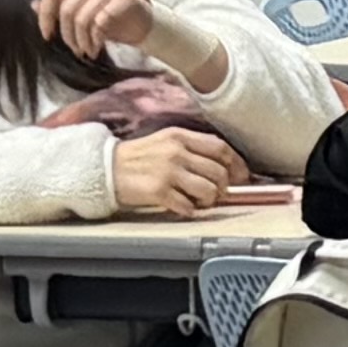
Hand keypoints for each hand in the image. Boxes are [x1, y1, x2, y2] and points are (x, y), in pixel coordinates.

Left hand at [40, 0, 211, 83]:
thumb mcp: (81, 11)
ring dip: (82, 41)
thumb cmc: (108, 16)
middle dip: (67, 35)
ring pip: (83, 18)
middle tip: (75, 50)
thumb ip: (59, 6)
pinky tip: (97, 48)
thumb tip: (32, 4)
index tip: (47, 35)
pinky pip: (100, 22)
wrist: (142, 21)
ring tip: (86, 51)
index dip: (45, 14)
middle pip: (67, 8)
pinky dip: (96, 40)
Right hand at [111, 127, 249, 216]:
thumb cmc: (138, 158)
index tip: (241, 177)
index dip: (237, 165)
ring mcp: (167, 171)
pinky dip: (189, 210)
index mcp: (180, 136)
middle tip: (216, 194)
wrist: (106, 169)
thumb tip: (223, 166)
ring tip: (198, 201)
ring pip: (208, 190)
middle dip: (222, 187)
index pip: (221, 148)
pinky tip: (182, 207)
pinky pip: (188, 206)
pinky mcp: (158, 191)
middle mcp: (176, 151)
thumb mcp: (165, 141)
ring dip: (208, 201)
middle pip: (218, 172)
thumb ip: (192, 148)